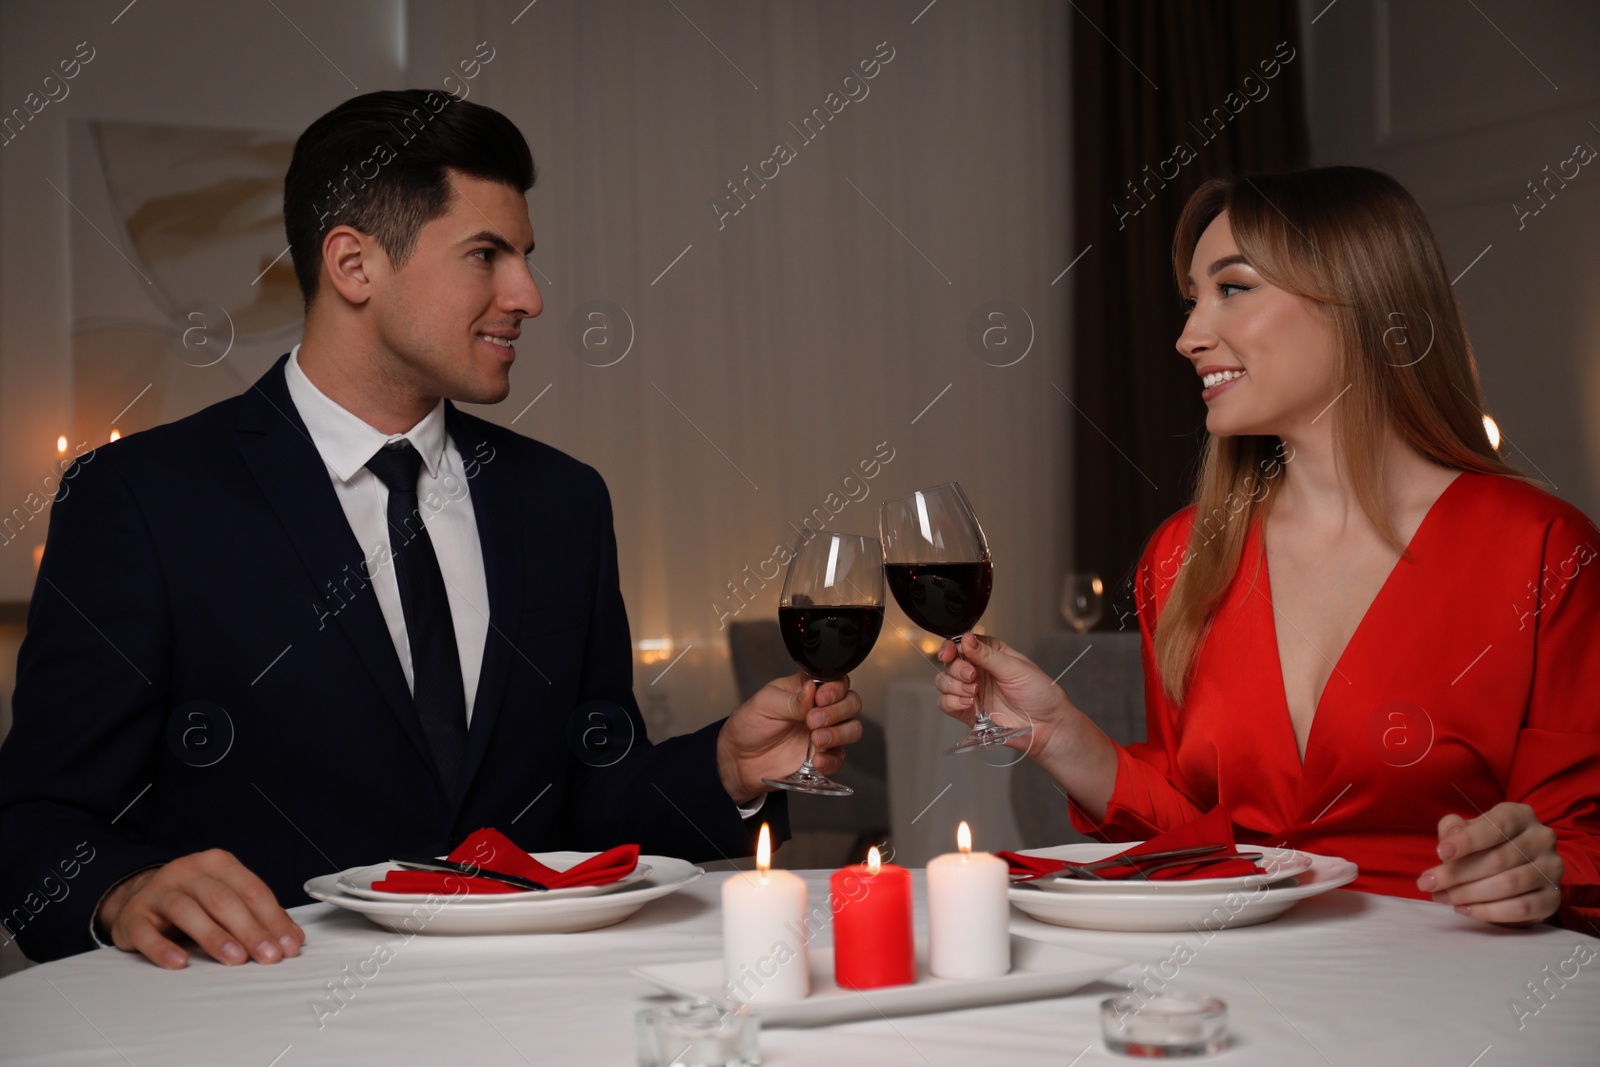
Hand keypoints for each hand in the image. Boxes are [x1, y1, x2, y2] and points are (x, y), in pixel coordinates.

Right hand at [97, 849, 304, 968]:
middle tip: (268, 955)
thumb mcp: (226, 897)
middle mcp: (188, 871)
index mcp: (217, 863)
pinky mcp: (133, 916)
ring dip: (214, 937)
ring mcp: (158, 892)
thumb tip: (292, 938)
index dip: (273, 918)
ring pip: (188, 911)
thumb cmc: (193, 900)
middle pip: (223, 899)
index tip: (289, 945)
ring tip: (235, 959)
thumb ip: (257, 914)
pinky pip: (147, 932)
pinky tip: (181, 963)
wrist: (136, 897)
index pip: (251, 889)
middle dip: (250, 929)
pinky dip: (163, 948)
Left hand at [716, 673, 862, 803]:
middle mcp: (820, 709)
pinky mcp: (821, 758)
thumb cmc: (749, 724)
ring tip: (816, 739)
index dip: (835, 689)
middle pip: (852, 703)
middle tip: (813, 720)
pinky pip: (840, 758)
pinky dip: (832, 759)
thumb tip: (813, 689)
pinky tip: (816, 759)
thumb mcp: (765, 703)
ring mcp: (823, 734)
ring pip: (853, 729)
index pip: (837, 682)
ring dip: (839, 734)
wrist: (738, 759)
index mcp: (807, 690)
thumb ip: (792, 699)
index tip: (821, 698)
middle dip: (838, 711)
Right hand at [934, 632, 1118, 817]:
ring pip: (944, 683)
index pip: (961, 644)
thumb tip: (966, 638)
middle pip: (950, 663)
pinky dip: (951, 702)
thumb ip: (988, 655)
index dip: (951, 647)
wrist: (1047, 726)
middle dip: (956, 669)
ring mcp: (971, 691)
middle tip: (972, 676)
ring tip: (973, 692)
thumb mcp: (1015, 668)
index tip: (950, 653)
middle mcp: (978, 671)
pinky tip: (967, 702)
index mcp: (990, 653)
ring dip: (953, 686)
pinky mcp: (968, 711)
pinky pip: (945, 704)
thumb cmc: (1040, 694)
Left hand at [1417, 803, 1563, 924]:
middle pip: (1498, 860)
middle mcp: (1542, 839)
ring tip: (1441, 897)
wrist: (1517, 869)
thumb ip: (1453, 829)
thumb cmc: (1484, 844)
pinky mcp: (1554, 898)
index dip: (1467, 840)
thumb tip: (1450, 837)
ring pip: (1509, 885)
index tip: (1440, 854)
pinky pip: (1521, 908)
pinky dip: (1489, 911)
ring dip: (1469, 894)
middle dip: (1457, 874)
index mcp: (1520, 815)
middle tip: (1428, 884)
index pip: (1496, 826)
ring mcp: (1552, 869)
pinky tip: (1464, 909)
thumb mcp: (1467, 830)